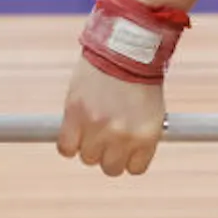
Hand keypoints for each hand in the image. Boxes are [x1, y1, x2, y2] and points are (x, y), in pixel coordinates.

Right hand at [56, 55, 165, 176]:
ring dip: (88, 145)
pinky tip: (75, 128)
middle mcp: (124, 136)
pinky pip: (66, 148)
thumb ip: (138, 135)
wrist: (124, 48)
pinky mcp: (75, 116)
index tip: (125, 147)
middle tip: (107, 134)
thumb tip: (129, 157)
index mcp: (147, 135)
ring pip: (88, 158)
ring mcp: (98, 127)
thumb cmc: (139, 77)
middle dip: (108, 153)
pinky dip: (68, 142)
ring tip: (93, 123)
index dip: (128, 158)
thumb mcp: (151, 110)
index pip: (135, 169)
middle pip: (110, 168)